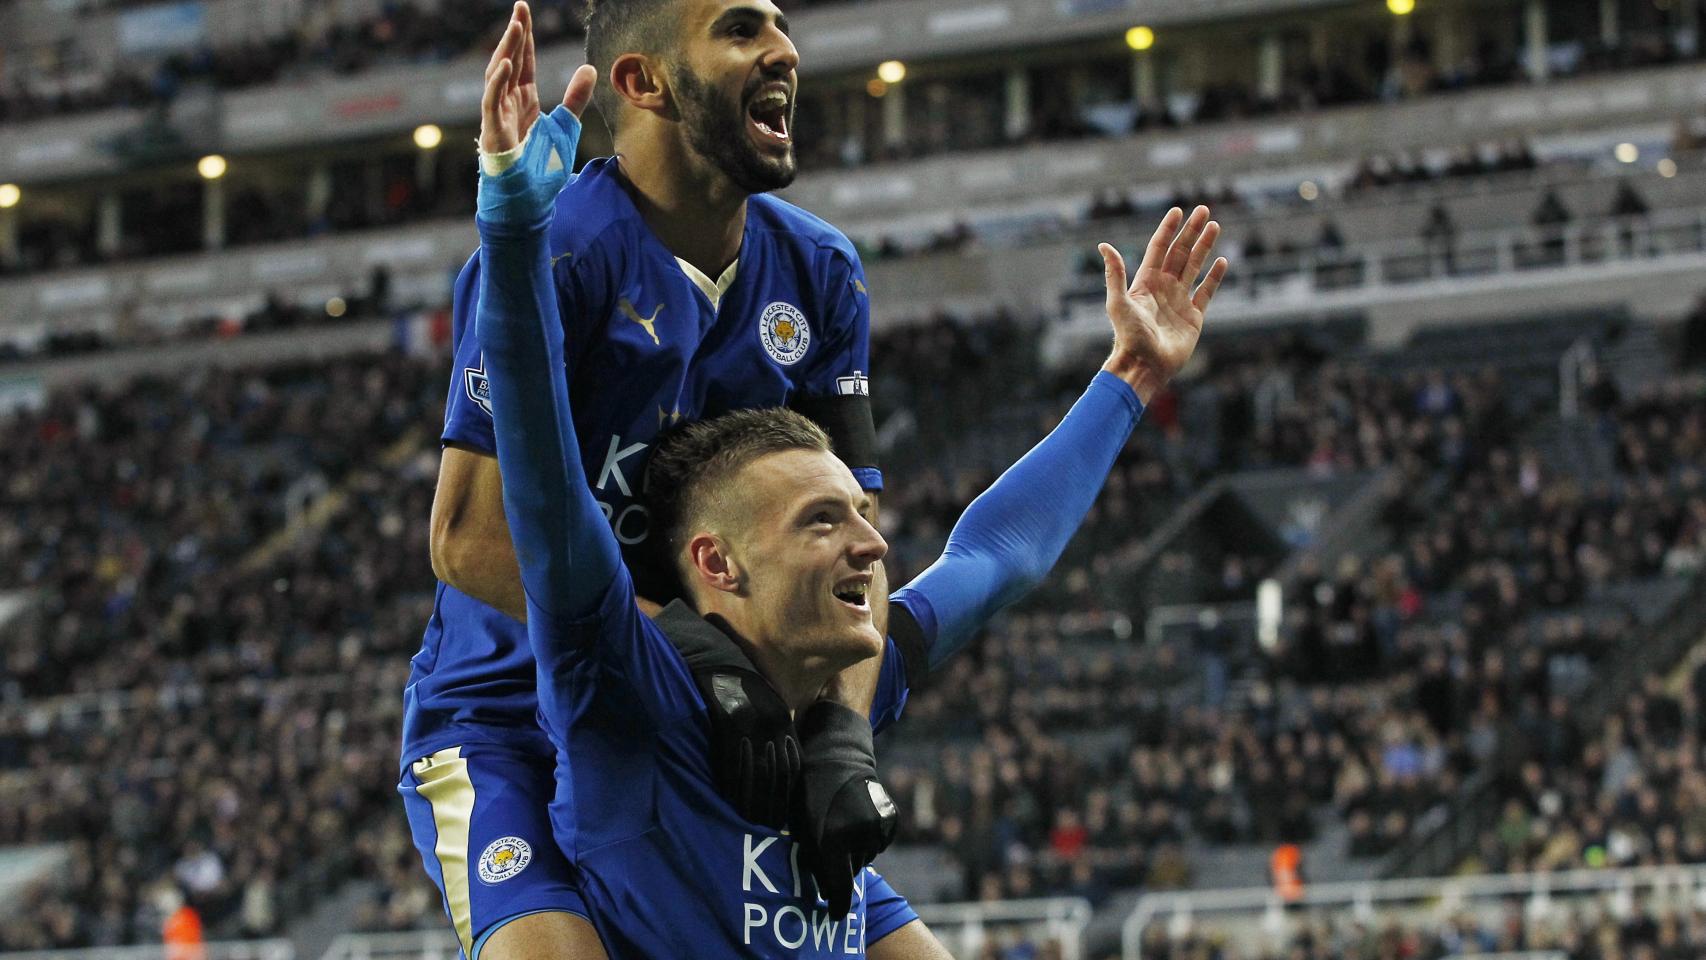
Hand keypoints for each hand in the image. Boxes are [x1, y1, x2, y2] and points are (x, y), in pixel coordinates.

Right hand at [480, 2, 596, 154]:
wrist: (527, 201)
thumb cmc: (539, 167)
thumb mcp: (566, 126)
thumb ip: (575, 98)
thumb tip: (589, 68)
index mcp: (524, 99)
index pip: (524, 60)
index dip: (525, 36)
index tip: (525, 10)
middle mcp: (508, 102)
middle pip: (510, 60)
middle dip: (515, 34)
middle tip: (520, 8)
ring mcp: (497, 115)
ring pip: (498, 75)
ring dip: (507, 51)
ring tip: (516, 27)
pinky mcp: (493, 131)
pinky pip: (492, 102)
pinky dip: (498, 83)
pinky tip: (508, 65)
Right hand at [695, 667, 801, 828]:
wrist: (719, 660)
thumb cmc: (742, 684)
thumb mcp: (768, 704)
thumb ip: (777, 731)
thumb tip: (778, 762)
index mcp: (783, 722)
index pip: (791, 766)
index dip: (787, 793)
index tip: (783, 814)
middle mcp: (771, 727)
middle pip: (775, 775)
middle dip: (772, 803)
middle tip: (768, 826)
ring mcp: (750, 727)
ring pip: (754, 773)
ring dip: (753, 800)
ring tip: (750, 821)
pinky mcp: (728, 725)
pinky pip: (732, 762)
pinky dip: (732, 784)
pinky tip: (730, 800)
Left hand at [791, 701, 896, 915]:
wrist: (837, 755)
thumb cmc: (809, 791)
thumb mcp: (802, 825)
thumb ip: (812, 857)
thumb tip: (822, 885)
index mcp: (833, 839)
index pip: (838, 886)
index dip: (836, 905)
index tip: (834, 916)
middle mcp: (860, 836)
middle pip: (851, 871)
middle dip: (840, 868)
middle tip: (828, 852)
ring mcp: (878, 826)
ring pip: (866, 856)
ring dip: (854, 852)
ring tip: (840, 828)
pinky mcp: (891, 818)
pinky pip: (879, 843)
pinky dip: (869, 839)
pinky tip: (855, 820)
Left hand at [1097, 205, 1228, 402]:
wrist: (1143, 366)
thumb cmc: (1128, 336)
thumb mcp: (1118, 303)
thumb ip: (1115, 274)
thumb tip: (1103, 245)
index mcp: (1146, 282)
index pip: (1159, 248)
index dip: (1168, 229)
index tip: (1177, 211)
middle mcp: (1163, 288)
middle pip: (1180, 252)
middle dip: (1191, 231)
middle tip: (1204, 210)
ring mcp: (1179, 301)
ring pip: (1194, 267)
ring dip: (1204, 247)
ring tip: (1214, 226)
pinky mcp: (1193, 317)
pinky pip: (1207, 292)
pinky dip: (1214, 277)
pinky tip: (1222, 261)